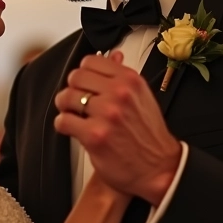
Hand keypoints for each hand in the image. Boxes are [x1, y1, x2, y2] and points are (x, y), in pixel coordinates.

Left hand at [54, 52, 181, 204]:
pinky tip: (74, 130)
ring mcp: (106, 114)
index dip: (83, 74)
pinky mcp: (94, 135)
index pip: (90, 61)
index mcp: (130, 80)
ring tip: (74, 117)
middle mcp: (119, 93)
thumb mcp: (142, 96)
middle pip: (75, 78)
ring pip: (66, 98)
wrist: (159, 167)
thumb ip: (123, 76)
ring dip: (65, 108)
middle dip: (72, 90)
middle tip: (75, 102)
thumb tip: (113, 55)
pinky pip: (63, 121)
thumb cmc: (149, 135)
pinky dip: (64, 126)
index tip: (84, 85)